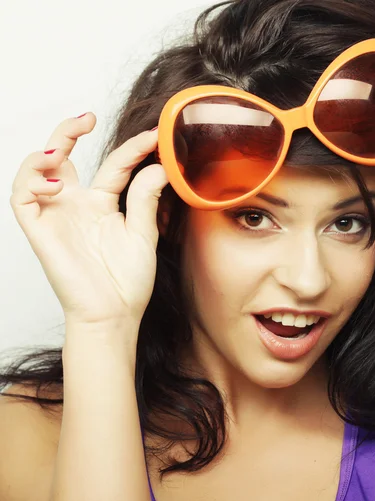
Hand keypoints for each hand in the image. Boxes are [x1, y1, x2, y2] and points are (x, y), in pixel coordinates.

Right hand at [10, 114, 167, 331]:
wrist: (113, 314)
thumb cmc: (128, 281)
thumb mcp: (143, 234)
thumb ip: (145, 199)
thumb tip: (158, 165)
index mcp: (104, 204)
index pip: (115, 165)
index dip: (132, 148)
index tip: (153, 137)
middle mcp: (77, 204)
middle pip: (64, 157)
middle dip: (70, 131)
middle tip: (89, 117)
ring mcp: (57, 215)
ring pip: (36, 171)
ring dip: (44, 151)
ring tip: (61, 147)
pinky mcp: (40, 230)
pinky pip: (22, 198)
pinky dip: (32, 182)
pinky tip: (56, 184)